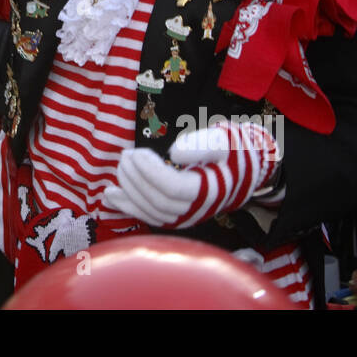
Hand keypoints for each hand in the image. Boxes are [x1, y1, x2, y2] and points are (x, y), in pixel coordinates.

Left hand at [104, 122, 279, 229]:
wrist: (245, 169)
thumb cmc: (233, 149)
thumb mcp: (224, 138)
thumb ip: (202, 144)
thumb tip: (174, 153)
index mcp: (210, 190)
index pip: (173, 188)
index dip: (150, 171)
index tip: (137, 152)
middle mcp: (198, 209)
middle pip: (159, 201)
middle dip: (136, 178)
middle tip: (125, 155)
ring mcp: (187, 217)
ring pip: (152, 213)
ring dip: (129, 192)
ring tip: (119, 168)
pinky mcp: (178, 217)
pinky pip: (150, 218)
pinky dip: (128, 207)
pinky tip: (111, 196)